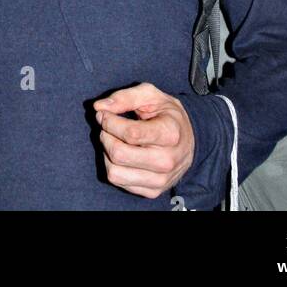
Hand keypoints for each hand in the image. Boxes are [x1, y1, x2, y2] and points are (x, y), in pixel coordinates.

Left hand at [93, 82, 194, 198]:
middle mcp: (167, 161)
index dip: (109, 122)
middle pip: (119, 154)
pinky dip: (113, 166)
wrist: (189, 140)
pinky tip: (122, 153)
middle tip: (107, 126)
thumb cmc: (166, 114)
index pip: (130, 133)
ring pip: (114, 173)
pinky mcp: (153, 191)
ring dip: (106, 153)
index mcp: (170, 133)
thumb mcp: (151, 95)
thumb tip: (98, 107)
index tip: (104, 114)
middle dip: (105, 136)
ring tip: (113, 140)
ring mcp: (161, 180)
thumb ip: (124, 97)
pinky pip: (119, 182)